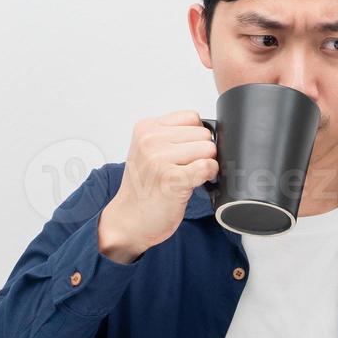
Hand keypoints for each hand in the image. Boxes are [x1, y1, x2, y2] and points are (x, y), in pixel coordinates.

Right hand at [98, 110, 217, 262]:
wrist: (128, 220)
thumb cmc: (143, 189)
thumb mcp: (148, 151)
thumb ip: (172, 137)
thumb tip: (208, 133)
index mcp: (146, 128)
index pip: (192, 117)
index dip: (195, 136)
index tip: (186, 152)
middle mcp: (151, 141)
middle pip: (203, 133)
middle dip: (201, 151)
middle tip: (186, 167)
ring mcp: (160, 159)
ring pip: (208, 149)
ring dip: (205, 164)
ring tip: (188, 176)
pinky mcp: (173, 179)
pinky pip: (207, 166)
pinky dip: (209, 175)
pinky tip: (196, 183)